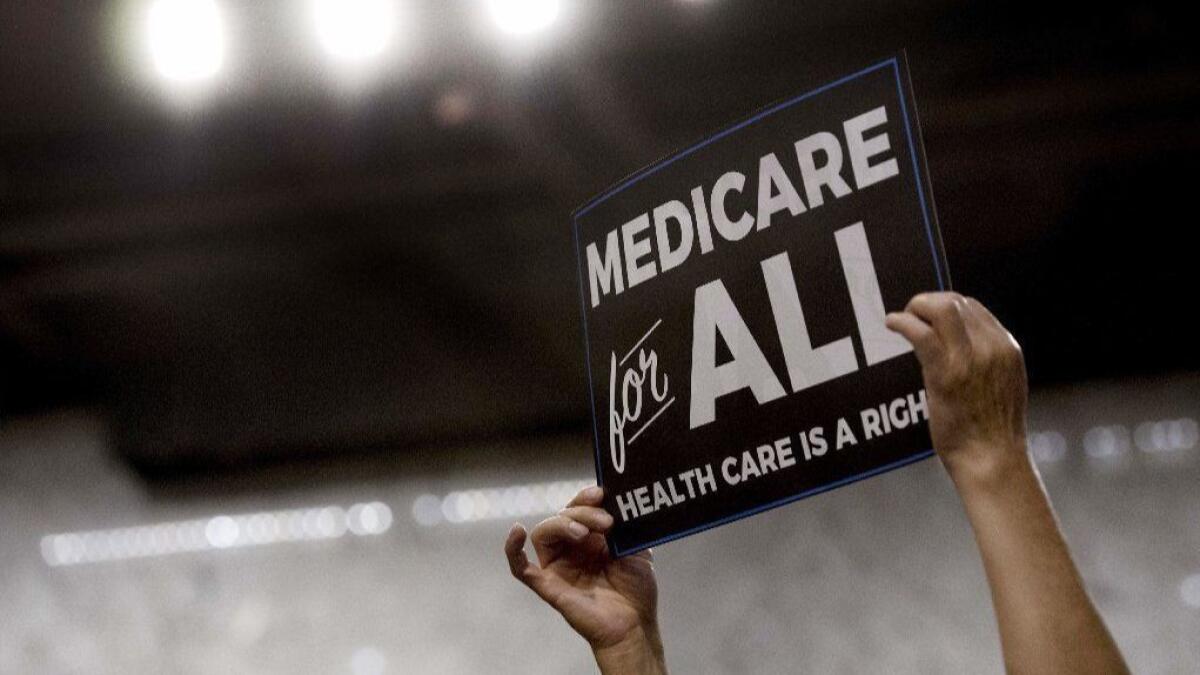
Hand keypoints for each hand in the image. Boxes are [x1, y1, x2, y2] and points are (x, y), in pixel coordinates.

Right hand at [504, 486, 665, 673]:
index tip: (601, 493)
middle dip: (583, 512)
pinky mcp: (548, 585)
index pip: (579, 509)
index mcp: (592, 539)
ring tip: (585, 533)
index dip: (585, 498)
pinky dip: (512, 548)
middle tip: (606, 522)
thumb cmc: (637, 591)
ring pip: (544, 532)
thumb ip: (624, 526)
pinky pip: (520, 567)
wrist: (635, 625)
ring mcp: (559, 566)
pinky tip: (517, 531)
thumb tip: (614, 503)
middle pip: (562, 516)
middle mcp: (572, 550)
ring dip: (561, 524)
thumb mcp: (637, 549)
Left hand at [885, 292, 1028, 481]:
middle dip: (929, 301)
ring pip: (942, 309)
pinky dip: (903, 322)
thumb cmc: (990, 431)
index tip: (928, 313)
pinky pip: (921, 334)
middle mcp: (992, 347)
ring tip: (901, 317)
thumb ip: (985, 361)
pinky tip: (892, 323)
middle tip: (911, 314)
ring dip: (916, 307)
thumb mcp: (1001, 385)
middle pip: (957, 302)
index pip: (974, 307)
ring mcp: (971, 359)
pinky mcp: (947, 373)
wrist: (992, 459)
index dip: (946, 304)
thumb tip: (958, 345)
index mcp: (1007, 348)